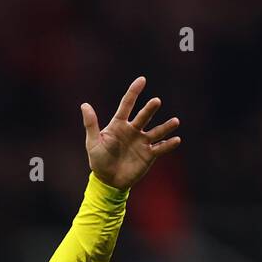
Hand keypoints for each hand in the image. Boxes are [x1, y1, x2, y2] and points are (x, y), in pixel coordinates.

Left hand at [81, 76, 180, 190]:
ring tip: (175, 121)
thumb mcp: (93, 143)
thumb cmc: (99, 160)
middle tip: (156, 101)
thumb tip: (84, 105)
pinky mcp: (149, 155)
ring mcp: (142, 142)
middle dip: (150, 109)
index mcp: (119, 124)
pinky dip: (168, 145)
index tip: (142, 80)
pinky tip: (176, 140)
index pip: (127, 104)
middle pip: (143, 116)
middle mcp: (133, 130)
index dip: (134, 92)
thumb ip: (91, 124)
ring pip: (156, 131)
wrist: (108, 181)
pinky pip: (160, 148)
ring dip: (166, 126)